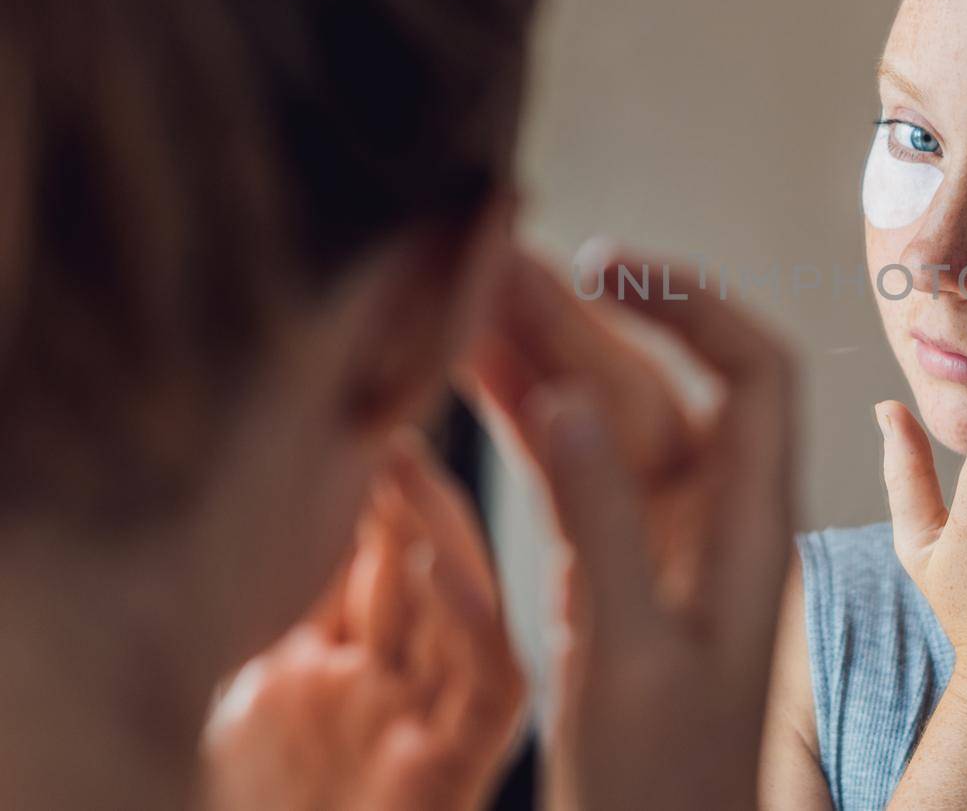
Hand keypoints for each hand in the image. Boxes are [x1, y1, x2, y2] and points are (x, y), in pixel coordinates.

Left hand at [197, 433, 524, 810]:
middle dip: (406, 494)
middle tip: (384, 419)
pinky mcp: (455, 766)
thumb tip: (299, 508)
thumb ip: (290, 616)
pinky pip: (489, 685)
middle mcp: (401, 689)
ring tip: (400, 457)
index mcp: (354, 667)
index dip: (373, 495)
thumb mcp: (254, 687)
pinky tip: (437, 562)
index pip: (376, 560)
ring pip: (465, 608)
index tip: (356, 421)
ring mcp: (429, 725)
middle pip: (422, 570)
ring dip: (437, 531)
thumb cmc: (255, 810)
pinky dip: (471, 621)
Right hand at [468, 247, 795, 810]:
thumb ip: (603, 526)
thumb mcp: (631, 658)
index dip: (694, 303)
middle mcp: (715, 517)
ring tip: (463, 298)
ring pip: (605, 419)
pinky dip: (525, 421)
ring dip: (541, 360)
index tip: (606, 266)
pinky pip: (572, 469)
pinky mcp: (611, 564)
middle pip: (656, 384)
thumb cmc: (663, 785)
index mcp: (751, 529)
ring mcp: (661, 537)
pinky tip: (473, 376)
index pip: (754, 373)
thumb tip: (571, 398)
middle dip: (578, 322)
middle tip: (488, 267)